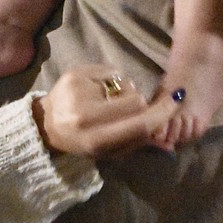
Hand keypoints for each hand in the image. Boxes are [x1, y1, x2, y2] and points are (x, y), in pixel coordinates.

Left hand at [32, 65, 180, 156]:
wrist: (46, 123)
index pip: (138, 124)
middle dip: (139, 104)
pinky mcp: (76, 73)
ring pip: (127, 84)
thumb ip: (137, 144)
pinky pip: (113, 72)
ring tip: (108, 102)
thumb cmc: (81, 140)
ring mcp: (78, 91)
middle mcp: (85, 115)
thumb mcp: (108, 150)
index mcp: (95, 140)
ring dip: (125, 92)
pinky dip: (112, 81)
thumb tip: (169, 144)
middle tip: (127, 110)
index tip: (176, 100)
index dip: (162, 113)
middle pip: (136, 100)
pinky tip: (98, 90)